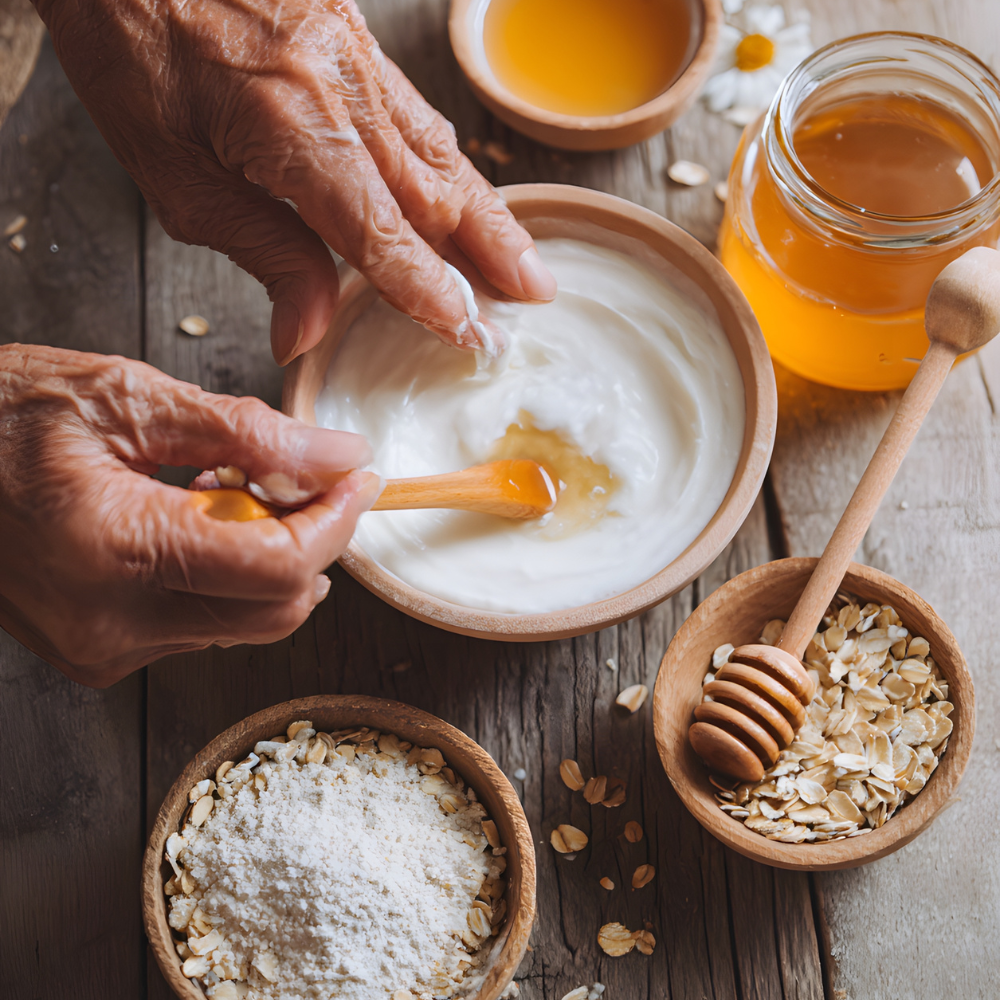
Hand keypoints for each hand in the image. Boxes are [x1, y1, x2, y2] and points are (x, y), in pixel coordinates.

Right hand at [0, 344, 377, 685]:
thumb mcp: (122, 397)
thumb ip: (244, 430)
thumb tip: (339, 453)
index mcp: (114, 548)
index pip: (278, 564)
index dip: (338, 521)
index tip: (360, 476)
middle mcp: (110, 621)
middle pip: (276, 609)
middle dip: (310, 542)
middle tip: (299, 475)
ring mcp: (101, 648)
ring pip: (245, 622)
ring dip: (268, 558)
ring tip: (225, 487)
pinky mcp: (96, 655)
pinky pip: (201, 626)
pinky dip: (224, 577)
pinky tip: (190, 522)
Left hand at [35, 0, 555, 363]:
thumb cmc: (132, 46)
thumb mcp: (175, 176)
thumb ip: (261, 252)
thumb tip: (308, 330)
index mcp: (297, 134)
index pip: (385, 234)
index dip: (429, 288)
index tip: (465, 328)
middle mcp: (345, 95)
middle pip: (437, 192)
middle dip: (490, 254)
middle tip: (531, 300)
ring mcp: (358, 61)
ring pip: (442, 152)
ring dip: (489, 213)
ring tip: (525, 258)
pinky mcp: (355, 39)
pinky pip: (420, 114)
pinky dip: (452, 163)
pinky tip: (466, 190)